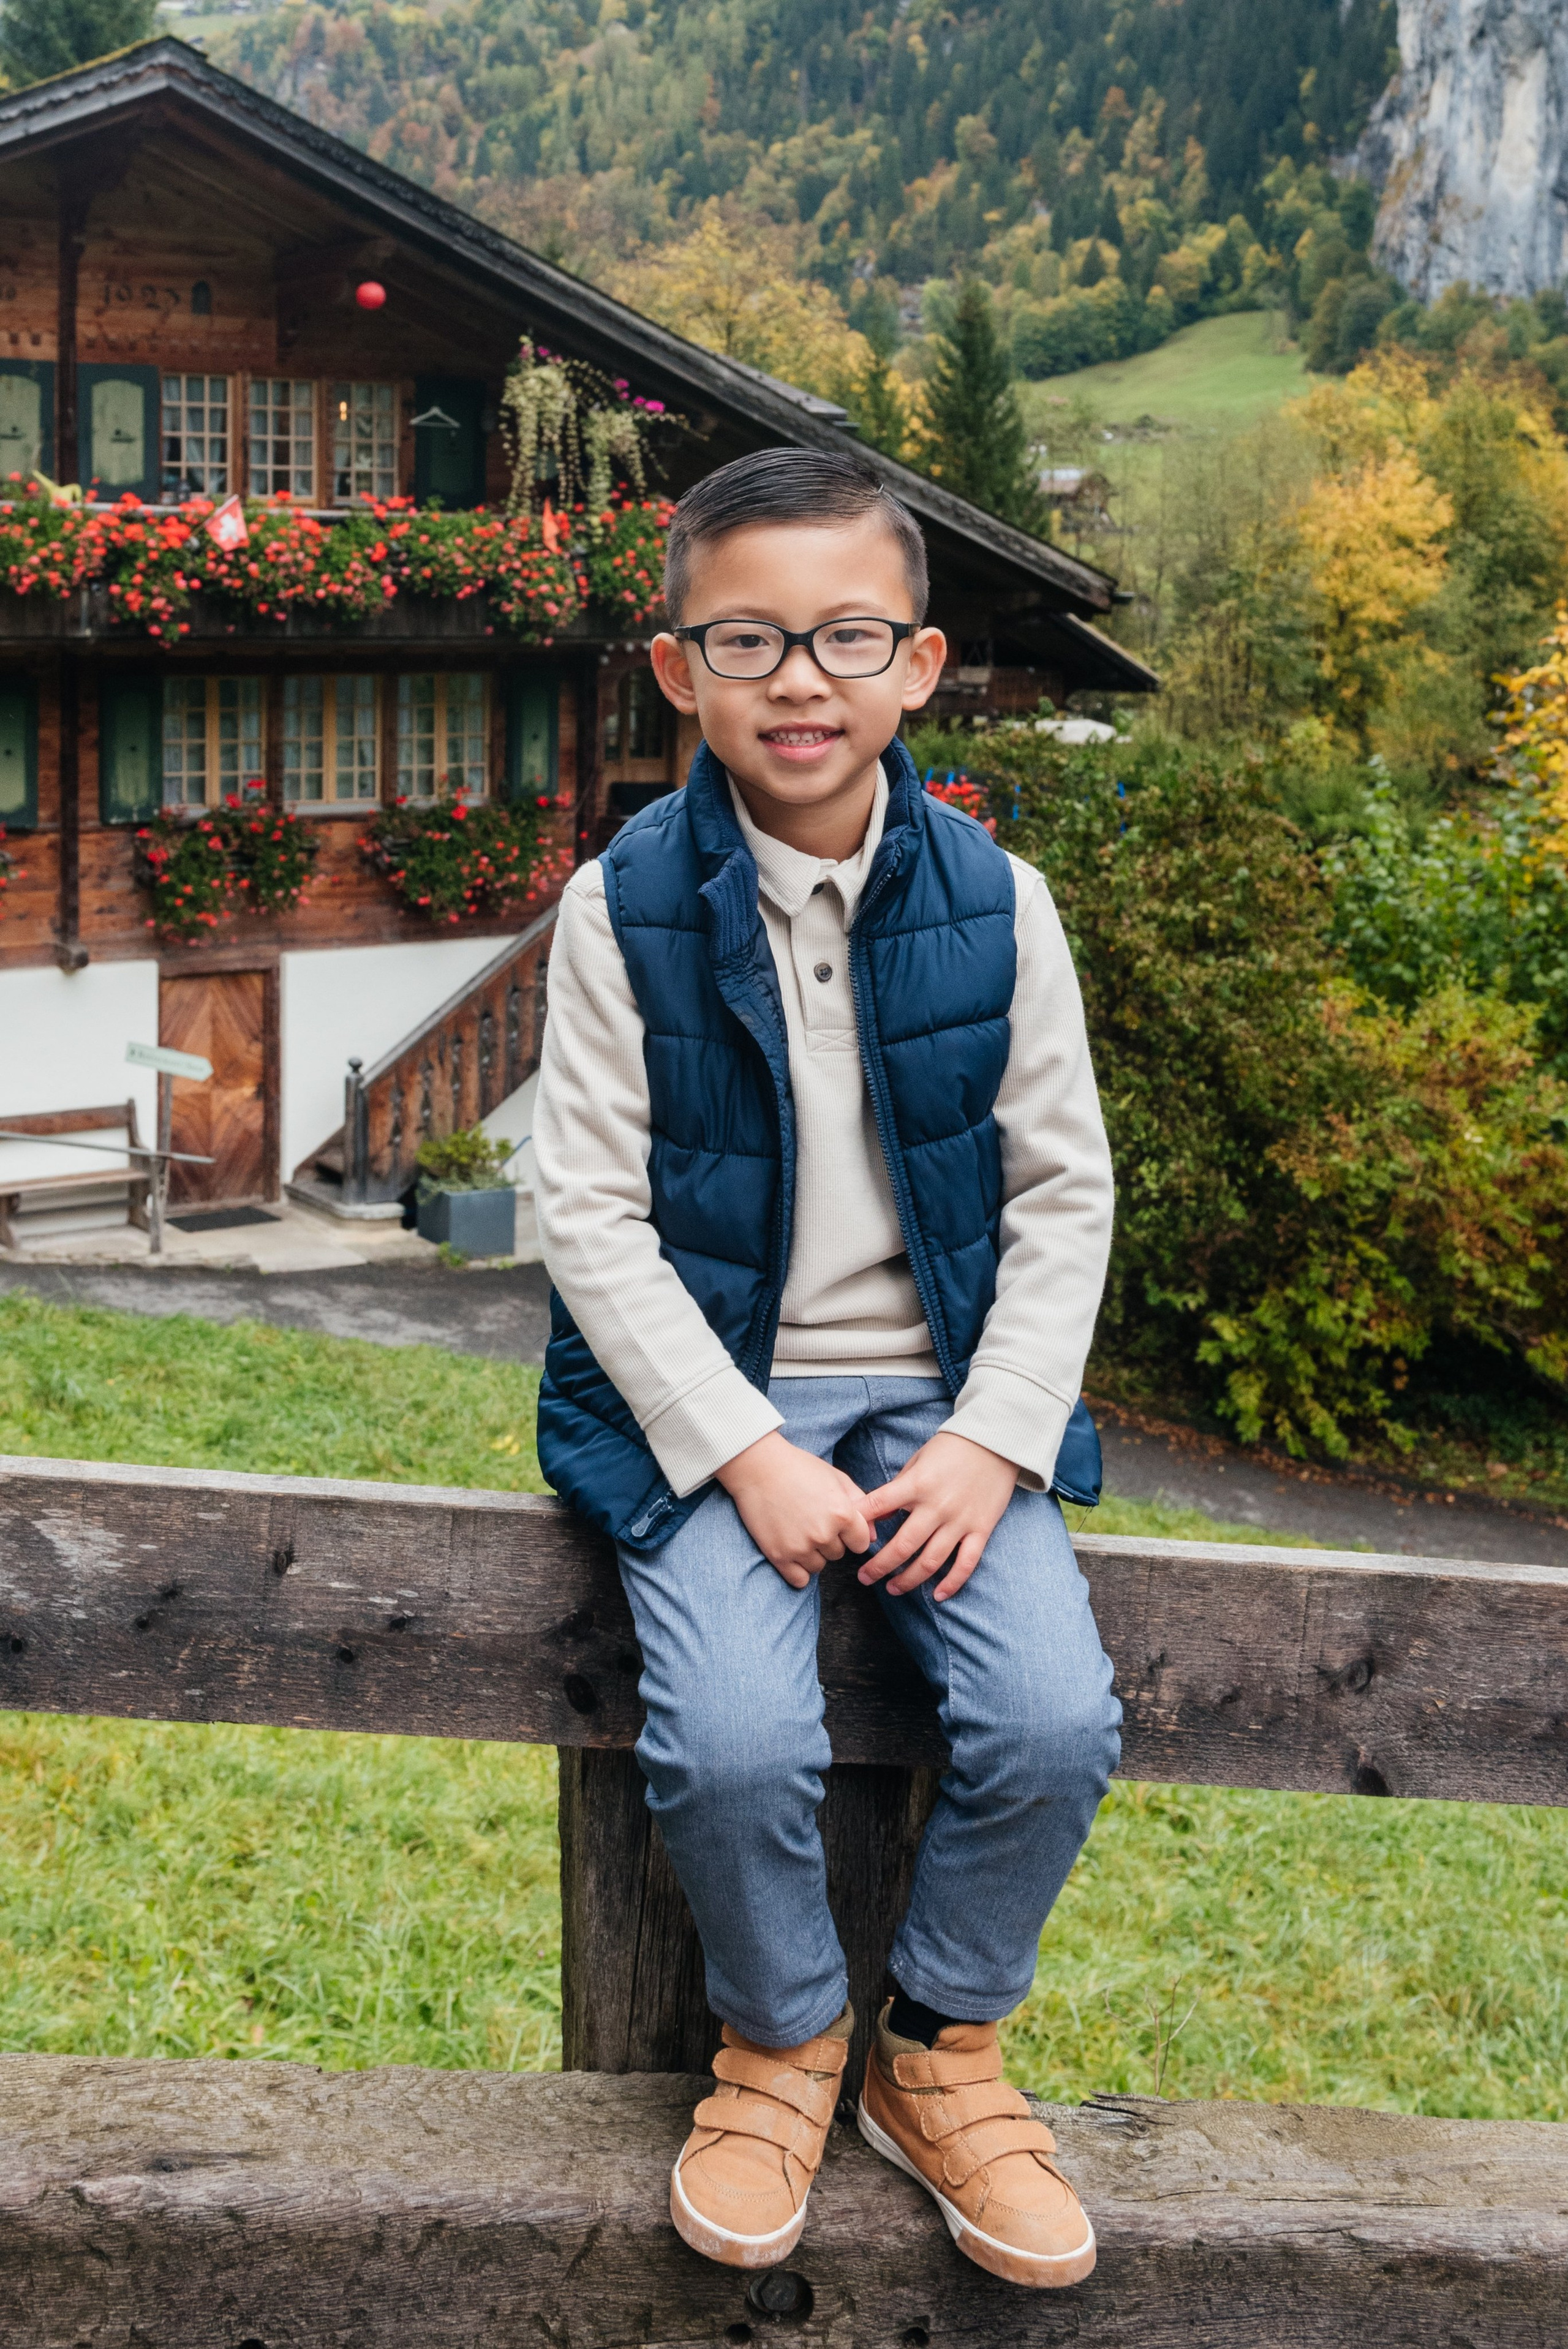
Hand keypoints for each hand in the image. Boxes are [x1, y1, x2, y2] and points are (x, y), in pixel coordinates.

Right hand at [717, 1431, 873, 1588]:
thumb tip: (873, 1537)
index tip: (837, 1524)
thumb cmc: (799, 1468)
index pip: (861, 1543)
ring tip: (798, 1530)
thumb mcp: (837, 1478)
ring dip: (813, 1554)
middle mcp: (824, 1534)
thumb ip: (861, 1504)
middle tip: (811, 1520)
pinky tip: (791, 1550)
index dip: (851, 1534)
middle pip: (839, 1554)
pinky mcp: (779, 1556)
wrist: (757, 1467)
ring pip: (819, 1566)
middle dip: (830, 1540)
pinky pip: (800, 1580)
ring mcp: (801, 1547)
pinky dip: (798, 1570)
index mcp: (842, 1513)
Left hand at [857, 1432, 1018, 1601]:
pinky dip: (952, 1583)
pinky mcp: (981, 1529)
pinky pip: (966, 1563)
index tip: (847, 1539)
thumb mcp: (918, 1460)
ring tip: (892, 1589)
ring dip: (909, 1580)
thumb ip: (898, 1488)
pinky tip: (938, 1595)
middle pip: (902, 1546)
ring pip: (931, 1561)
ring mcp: (960, 1520)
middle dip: (879, 1567)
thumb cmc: (952, 1447)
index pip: (878, 1506)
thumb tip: (877, 1514)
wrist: (996, 1440)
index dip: (859, 1523)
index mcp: (916, 1485)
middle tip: (864, 1578)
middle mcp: (936, 1506)